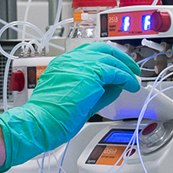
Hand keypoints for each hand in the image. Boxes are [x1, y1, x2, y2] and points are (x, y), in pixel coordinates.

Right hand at [0, 43, 140, 170]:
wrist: (39, 122)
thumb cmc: (48, 118)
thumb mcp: (75, 100)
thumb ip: (95, 91)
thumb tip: (114, 86)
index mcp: (62, 65)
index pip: (88, 54)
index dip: (105, 59)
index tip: (115, 67)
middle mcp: (70, 60)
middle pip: (101, 50)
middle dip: (119, 58)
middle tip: (130, 68)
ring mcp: (79, 64)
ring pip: (110, 58)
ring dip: (125, 68)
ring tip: (133, 78)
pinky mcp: (90, 74)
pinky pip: (116, 72)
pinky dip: (126, 78)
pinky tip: (131, 85)